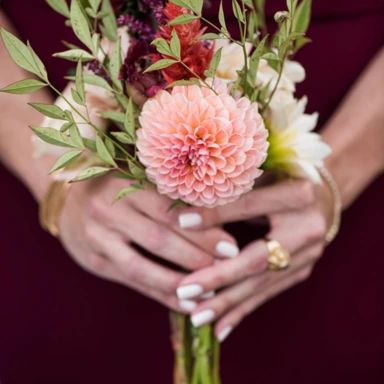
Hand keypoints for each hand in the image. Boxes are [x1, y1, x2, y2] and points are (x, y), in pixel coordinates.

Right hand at [58, 176, 238, 310]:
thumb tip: (215, 218)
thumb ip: (167, 196)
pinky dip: (159, 294)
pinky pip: (130, 281)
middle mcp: (108, 211)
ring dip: (178, 282)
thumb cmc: (115, 186)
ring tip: (209, 293)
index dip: (201, 229)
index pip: (169, 210)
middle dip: (196, 256)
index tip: (230, 244)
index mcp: (124, 185)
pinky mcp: (93, 260)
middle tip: (228, 267)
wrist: (67, 198)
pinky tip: (183, 303)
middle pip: (158, 239)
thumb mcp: (137, 180)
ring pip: (141, 266)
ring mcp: (96, 238)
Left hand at [175, 179, 332, 339]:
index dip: (215, 214)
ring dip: (227, 303)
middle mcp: (307, 229)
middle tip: (185, 291)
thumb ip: (233, 186)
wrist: (322, 195)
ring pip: (262, 284)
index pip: (249, 205)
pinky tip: (221, 329)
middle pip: (257, 258)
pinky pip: (268, 293)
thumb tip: (187, 198)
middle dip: (219, 278)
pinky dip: (243, 310)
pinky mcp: (302, 272)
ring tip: (196, 316)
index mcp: (299, 195)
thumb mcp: (263, 172)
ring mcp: (307, 256)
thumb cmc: (284, 177)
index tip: (179, 221)